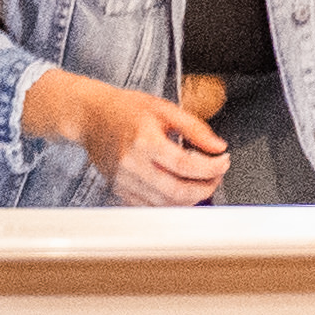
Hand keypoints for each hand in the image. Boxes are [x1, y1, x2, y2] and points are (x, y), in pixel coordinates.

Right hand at [52, 72, 222, 206]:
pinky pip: (150, 206)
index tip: (223, 161)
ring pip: (165, 204)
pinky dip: (171, 202)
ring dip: (190, 198)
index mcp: (144, 141)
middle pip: (177, 192)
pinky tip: (180, 187)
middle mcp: (132, 165)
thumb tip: (218, 146)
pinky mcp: (119, 190)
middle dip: (205, 188)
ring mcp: (124, 181)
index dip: (211, 167)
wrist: (91, 116)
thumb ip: (195, 128)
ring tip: (202, 181)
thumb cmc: (125, 109)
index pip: (185, 165)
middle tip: (217, 175)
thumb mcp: (165, 109)